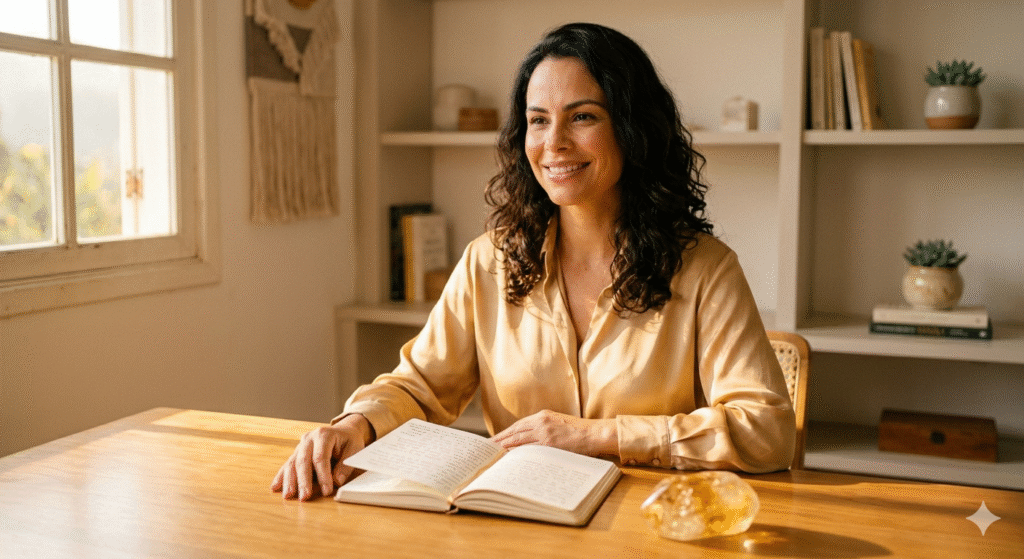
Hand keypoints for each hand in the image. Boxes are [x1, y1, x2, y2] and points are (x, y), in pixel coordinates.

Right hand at [271, 414, 373, 500]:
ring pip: (292, 463)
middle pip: (303, 461)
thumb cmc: (349, 441)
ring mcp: (301, 445)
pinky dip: (281, 476)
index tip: (327, 491)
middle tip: (305, 497)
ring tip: (288, 495)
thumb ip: (346, 465)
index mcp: (324, 435)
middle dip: (303, 481)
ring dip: (289, 481)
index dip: (323, 475)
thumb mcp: (355, 450)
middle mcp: (309, 438)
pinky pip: (288, 465)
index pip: (320, 457)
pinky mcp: (297, 453)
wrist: (344, 431)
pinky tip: (275, 487)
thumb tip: (337, 481)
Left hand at [491, 410, 616, 456]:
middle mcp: (541, 422)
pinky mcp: (549, 444)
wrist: (595, 433)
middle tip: (486, 449)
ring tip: (492, 455)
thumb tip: (527, 440)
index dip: (504, 433)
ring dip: (503, 448)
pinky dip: (517, 454)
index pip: (517, 425)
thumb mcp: (559, 423)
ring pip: (518, 440)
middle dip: (499, 441)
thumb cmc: (579, 431)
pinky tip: (508, 459)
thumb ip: (544, 427)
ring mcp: (544, 433)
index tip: (493, 440)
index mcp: (543, 416)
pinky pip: (528, 450)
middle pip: (514, 432)